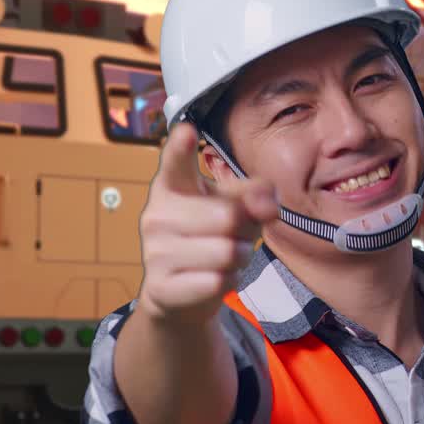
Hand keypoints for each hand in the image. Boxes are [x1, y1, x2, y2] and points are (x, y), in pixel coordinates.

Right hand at [136, 122, 277, 323]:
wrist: (180, 293)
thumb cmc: (211, 235)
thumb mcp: (237, 206)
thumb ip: (256, 195)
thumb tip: (269, 203)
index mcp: (173, 184)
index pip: (176, 162)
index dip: (181, 147)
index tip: (186, 130)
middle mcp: (157, 213)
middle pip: (227, 216)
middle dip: (243, 230)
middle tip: (230, 235)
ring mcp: (154, 251)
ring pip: (226, 252)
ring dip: (238, 258)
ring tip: (223, 258)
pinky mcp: (161, 287)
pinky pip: (217, 282)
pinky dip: (228, 282)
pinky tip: (212, 280)